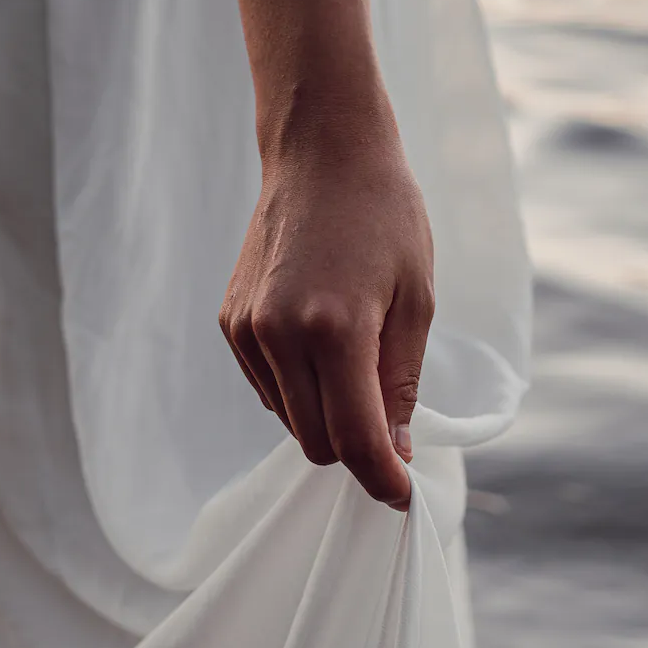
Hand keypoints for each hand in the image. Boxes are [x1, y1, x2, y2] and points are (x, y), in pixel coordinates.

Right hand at [219, 116, 434, 508]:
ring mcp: (246, 328)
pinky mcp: (230, 321)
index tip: (404, 495)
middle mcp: (278, 333)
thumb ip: (401, 383)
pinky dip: (297, 388)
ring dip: (325, 416)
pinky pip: (266, 387)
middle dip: (357, 449)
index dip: (384, 479)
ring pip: (288, 420)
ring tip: (357, 358)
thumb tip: (395, 452)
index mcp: (334, 328)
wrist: (323, 153)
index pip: (356, 440)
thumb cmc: (384, 216)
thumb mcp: (417, 300)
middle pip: (316, 443)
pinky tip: (322, 342)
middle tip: (391, 421)